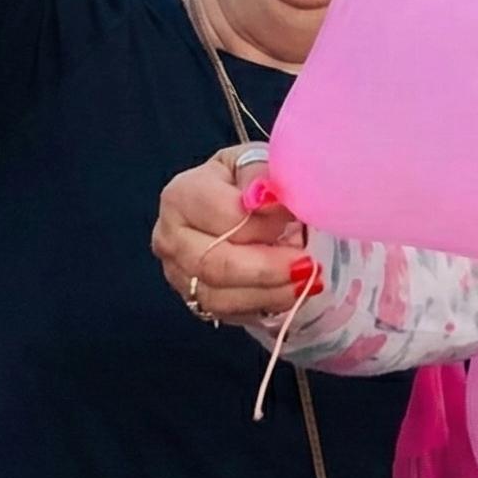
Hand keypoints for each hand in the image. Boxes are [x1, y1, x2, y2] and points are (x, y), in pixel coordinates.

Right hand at [149, 146, 315, 323]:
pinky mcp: (195, 300)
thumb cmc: (245, 182)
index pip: (223, 215)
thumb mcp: (254, 163)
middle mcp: (170, 238)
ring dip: (269, 293)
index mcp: (181, 195)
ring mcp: (178, 274)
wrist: (233, 207)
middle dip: (266, 268)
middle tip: (307, 264)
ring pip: (220, 296)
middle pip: (214, 264)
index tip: (298, 218)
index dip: (264, 221)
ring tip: (307, 282)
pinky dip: (264, 306)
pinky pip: (229, 313)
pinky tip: (293, 293)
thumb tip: (270, 197)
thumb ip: (262, 176)